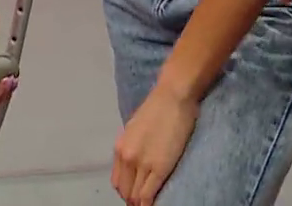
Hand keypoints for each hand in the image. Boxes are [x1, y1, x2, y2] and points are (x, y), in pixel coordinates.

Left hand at [112, 87, 199, 205]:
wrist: (173, 97)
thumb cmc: (159, 108)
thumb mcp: (135, 127)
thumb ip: (133, 146)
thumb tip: (135, 160)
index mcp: (120, 148)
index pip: (118, 181)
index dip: (126, 192)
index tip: (134, 195)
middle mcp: (127, 158)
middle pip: (125, 190)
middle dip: (132, 200)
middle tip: (141, 202)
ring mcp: (142, 164)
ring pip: (136, 195)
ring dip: (140, 203)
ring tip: (147, 205)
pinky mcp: (160, 167)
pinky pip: (149, 193)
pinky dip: (149, 203)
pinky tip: (153, 205)